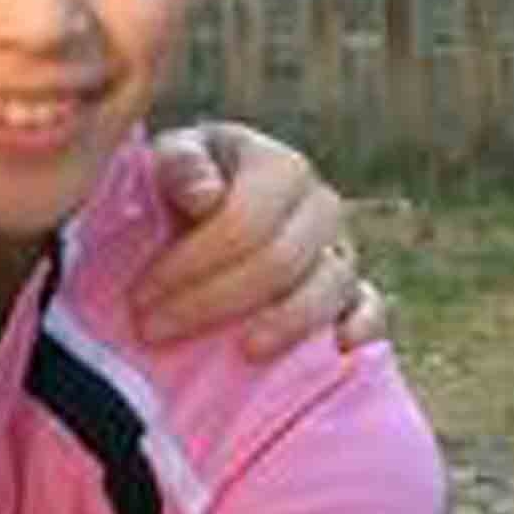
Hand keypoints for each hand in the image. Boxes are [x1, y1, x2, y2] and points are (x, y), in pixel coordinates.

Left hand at [131, 122, 382, 360]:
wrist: (205, 210)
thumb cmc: (183, 186)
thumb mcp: (170, 160)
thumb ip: (182, 165)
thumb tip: (204, 197)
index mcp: (278, 167)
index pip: (244, 221)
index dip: (191, 263)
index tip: (140, 296)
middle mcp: (320, 206)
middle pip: (281, 261)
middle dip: (214, 301)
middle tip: (154, 330)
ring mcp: (342, 250)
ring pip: (330, 288)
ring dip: (282, 326)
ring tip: (238, 353)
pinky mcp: (355, 292)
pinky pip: (372, 310)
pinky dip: (361, 328)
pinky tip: (335, 350)